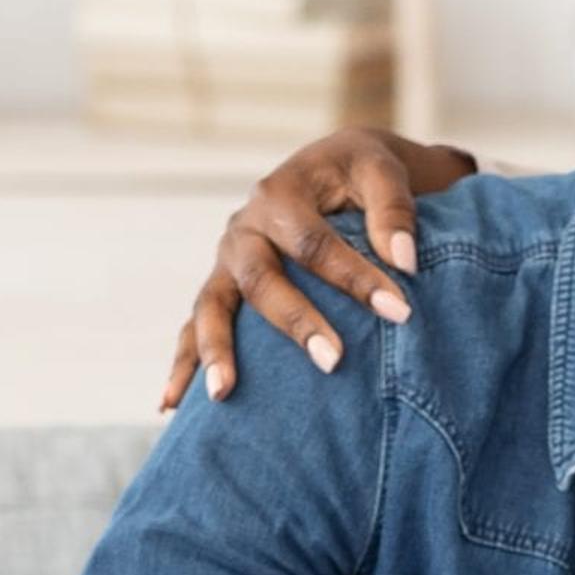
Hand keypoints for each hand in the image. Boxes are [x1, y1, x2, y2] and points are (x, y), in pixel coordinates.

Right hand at [162, 129, 483, 408]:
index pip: (313, 242)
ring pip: (212, 306)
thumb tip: (405, 260)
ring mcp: (227, 261)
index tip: (399, 313)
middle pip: (260, 279)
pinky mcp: (223, 288)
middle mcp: (244, 229)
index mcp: (280, 194)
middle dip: (295, 322)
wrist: (334, 169)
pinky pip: (194, 326)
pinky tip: (170, 405)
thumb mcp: (382, 172)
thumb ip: (393, 209)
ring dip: (215, 351)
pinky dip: (183, 364)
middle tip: (333, 361)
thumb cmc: (360, 174)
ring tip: (223, 395)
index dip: (355, 277)